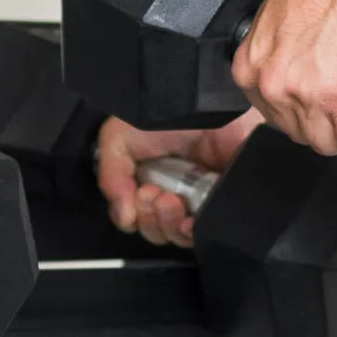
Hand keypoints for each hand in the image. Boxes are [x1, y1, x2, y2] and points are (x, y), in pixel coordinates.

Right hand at [95, 111, 261, 249]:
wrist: (208, 101)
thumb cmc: (166, 112)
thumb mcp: (119, 138)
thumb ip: (111, 177)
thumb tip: (124, 218)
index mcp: (148, 178)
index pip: (136, 217)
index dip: (135, 214)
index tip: (141, 193)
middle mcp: (173, 191)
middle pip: (156, 231)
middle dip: (150, 219)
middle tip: (155, 194)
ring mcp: (200, 197)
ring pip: (178, 235)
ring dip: (169, 225)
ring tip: (171, 200)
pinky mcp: (225, 199)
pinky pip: (208, 230)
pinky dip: (194, 232)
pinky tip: (190, 221)